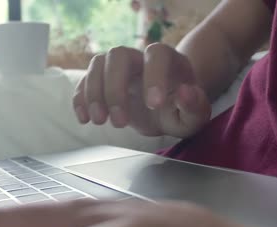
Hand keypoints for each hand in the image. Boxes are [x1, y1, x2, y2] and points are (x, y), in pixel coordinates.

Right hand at [73, 43, 211, 137]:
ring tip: (99, 121)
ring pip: (97, 63)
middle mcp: (139, 57)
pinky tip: (84, 118)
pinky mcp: (101, 80)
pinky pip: (84, 80)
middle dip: (115, 89)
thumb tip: (186, 94)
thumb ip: (196, 107)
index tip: (154, 105)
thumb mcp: (194, 116)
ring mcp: (117, 67)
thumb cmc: (180, 110)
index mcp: (167, 59)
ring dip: (93, 93)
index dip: (154, 76)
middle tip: (119, 122)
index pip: (157, 54)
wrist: (165, 108)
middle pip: (118, 55)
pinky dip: (80, 98)